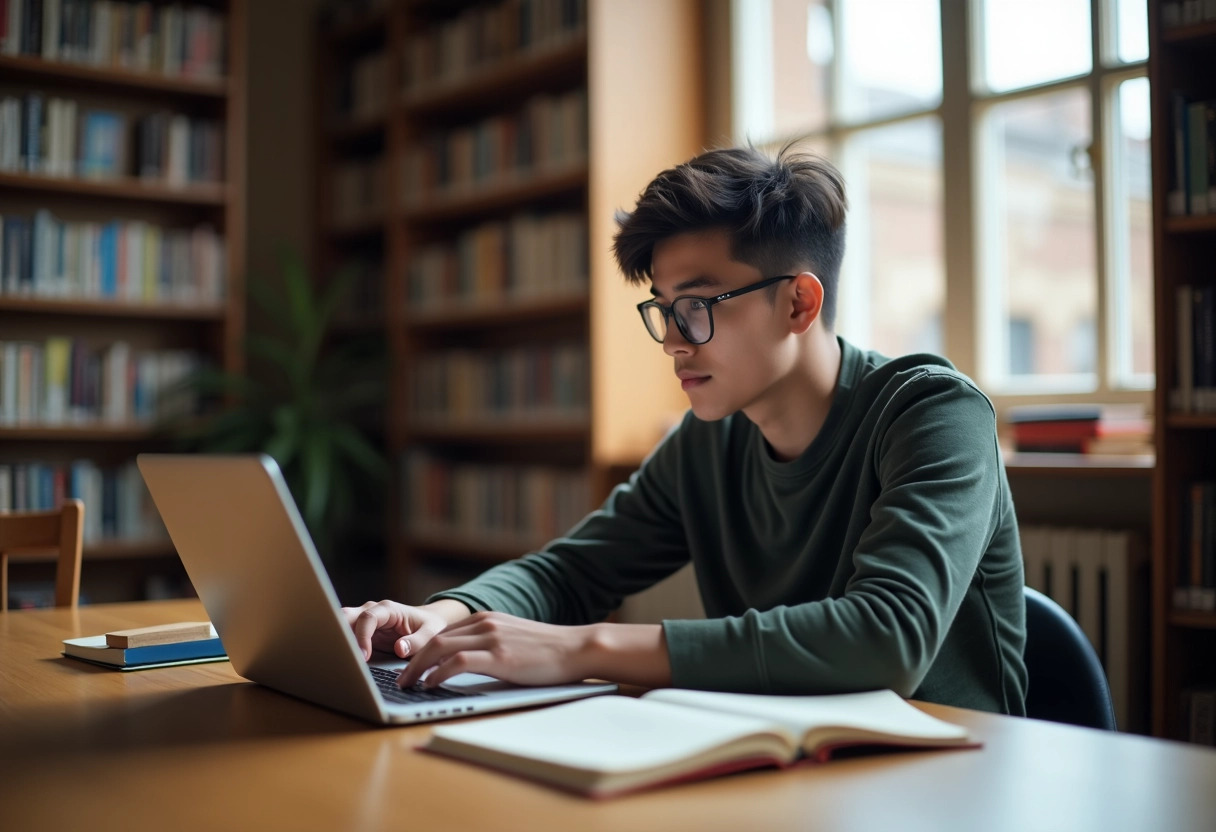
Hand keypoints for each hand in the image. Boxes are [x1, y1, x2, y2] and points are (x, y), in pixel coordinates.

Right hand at [342, 599, 467, 660]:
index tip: (363, 656)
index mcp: (388, 610)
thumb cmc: (429, 626)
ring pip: (341, 625)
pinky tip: (342, 660)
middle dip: (340, 634)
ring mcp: (363, 620)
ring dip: (338, 641)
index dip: (362, 637)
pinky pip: (345, 636)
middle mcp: (371, 611)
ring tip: (338, 660)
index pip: (367, 618)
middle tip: (341, 657)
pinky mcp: (360, 632)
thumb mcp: (431, 633)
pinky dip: (341, 646)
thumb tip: (399, 648)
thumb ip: (417, 641)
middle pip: (346, 617)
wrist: (427, 622)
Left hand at [396, 611, 596, 688]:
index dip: (421, 650)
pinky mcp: (499, 656)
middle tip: (400, 678)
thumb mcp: (513, 639)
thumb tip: (465, 664)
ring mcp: (491, 638)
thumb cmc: (549, 651)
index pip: (443, 632)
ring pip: (439, 648)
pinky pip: (457, 663)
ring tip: (407, 684)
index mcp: (487, 619)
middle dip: (411, 659)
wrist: (576, 648)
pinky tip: (430, 685)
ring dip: (417, 668)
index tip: (410, 666)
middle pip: (434, 639)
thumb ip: (490, 644)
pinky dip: (438, 673)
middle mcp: (485, 623)